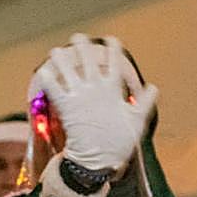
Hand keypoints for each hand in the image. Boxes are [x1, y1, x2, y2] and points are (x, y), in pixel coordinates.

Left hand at [33, 34, 157, 171]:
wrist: (98, 159)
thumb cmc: (118, 142)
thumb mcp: (138, 120)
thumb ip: (144, 102)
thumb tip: (154, 87)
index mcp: (113, 91)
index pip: (115, 64)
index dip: (113, 50)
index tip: (110, 38)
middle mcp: (96, 89)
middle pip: (88, 62)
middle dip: (83, 48)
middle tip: (77, 37)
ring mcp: (80, 97)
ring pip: (69, 72)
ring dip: (61, 60)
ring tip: (55, 51)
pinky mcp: (66, 107)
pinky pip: (55, 90)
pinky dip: (49, 80)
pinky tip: (42, 72)